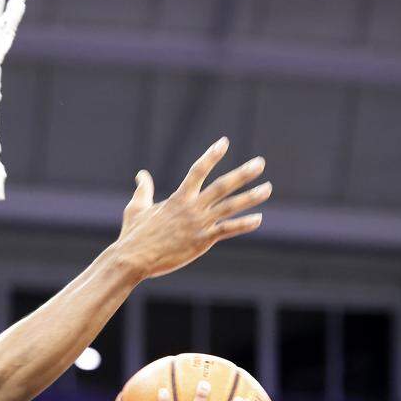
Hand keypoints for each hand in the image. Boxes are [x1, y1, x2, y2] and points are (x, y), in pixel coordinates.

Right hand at [115, 138, 270, 278]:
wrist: (133, 258)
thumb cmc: (133, 234)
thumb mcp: (136, 208)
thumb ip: (143, 189)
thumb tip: (141, 175)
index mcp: (177, 198)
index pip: (198, 171)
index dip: (211, 155)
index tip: (224, 142)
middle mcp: (191, 208)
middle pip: (222, 186)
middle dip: (242, 174)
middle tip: (260, 163)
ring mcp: (198, 224)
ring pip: (230, 207)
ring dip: (250, 197)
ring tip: (267, 188)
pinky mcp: (201, 241)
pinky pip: (226, 230)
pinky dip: (243, 224)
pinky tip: (258, 219)